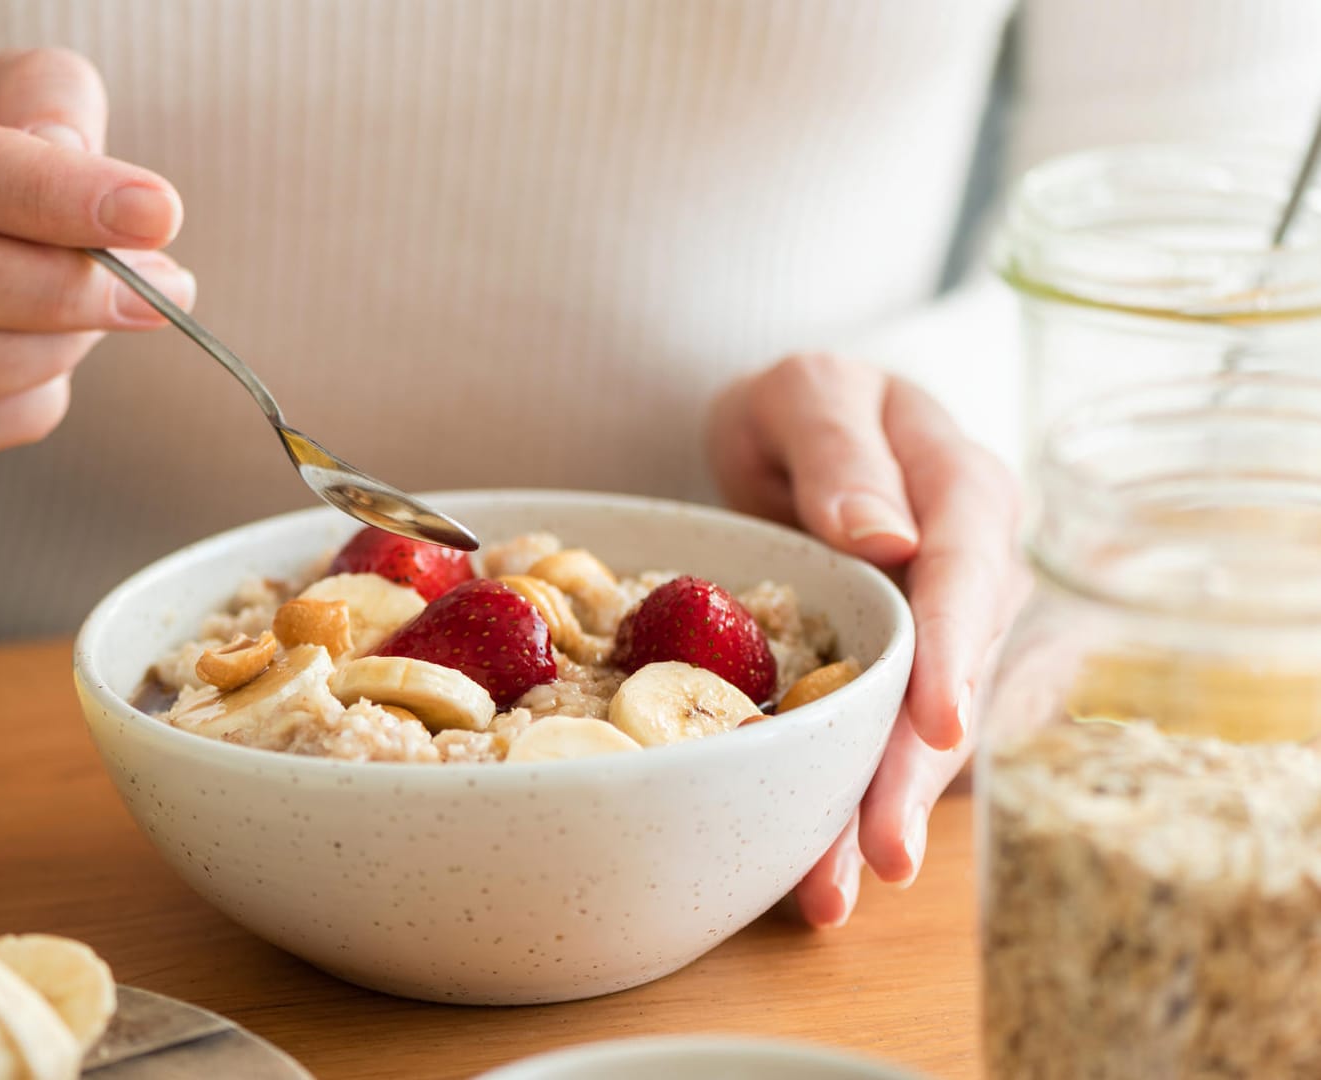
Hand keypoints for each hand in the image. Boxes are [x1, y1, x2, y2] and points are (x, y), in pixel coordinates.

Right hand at [0, 49, 193, 461]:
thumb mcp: (27, 86)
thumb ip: (50, 105)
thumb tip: (67, 161)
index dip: (44, 197)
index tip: (154, 215)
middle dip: (54, 291)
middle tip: (162, 286)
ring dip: (47, 349)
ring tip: (116, 309)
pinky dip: (26, 400)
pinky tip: (62, 353)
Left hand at [706, 354, 1027, 926]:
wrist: (795, 434)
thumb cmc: (805, 405)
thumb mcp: (806, 391)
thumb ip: (840, 449)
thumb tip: (889, 536)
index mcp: (963, 491)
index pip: (968, 574)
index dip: (956, 651)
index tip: (940, 725)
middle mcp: (972, 573)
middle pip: (955, 678)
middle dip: (917, 771)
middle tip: (882, 853)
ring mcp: (944, 633)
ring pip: (924, 731)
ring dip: (880, 810)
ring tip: (831, 893)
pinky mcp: (906, 678)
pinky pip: (887, 743)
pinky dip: (852, 802)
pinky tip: (818, 868)